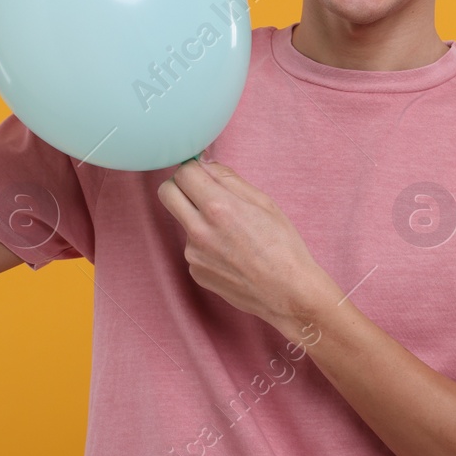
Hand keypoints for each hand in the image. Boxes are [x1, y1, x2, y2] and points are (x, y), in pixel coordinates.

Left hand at [156, 160, 329, 336]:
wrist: (288, 292)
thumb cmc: (283, 246)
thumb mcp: (263, 202)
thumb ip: (228, 178)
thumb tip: (204, 163)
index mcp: (218, 208)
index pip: (182, 173)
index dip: (193, 169)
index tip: (202, 174)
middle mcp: (199, 231)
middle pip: (167, 194)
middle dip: (181, 186)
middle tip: (202, 191)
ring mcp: (194, 254)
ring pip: (183, 222)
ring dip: (198, 219)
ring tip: (233, 233)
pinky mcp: (195, 272)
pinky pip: (193, 247)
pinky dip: (206, 245)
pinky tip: (231, 254)